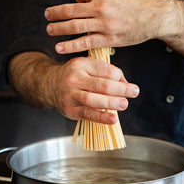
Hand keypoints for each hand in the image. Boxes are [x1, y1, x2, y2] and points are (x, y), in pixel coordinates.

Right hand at [9, 52, 139, 124]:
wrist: (48, 85)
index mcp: (82, 64)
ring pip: (94, 99)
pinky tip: (113, 119)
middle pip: (102, 85)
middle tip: (134, 92)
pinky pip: (88, 114)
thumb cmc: (74, 76)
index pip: (106, 70)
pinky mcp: (70, 109)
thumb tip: (125, 84)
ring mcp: (71, 95)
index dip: (120, 77)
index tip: (129, 85)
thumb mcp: (86, 66)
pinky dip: (101, 117)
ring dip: (112, 103)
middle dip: (121, 89)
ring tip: (124, 104)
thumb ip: (105, 72)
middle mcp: (75, 78)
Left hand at [44, 0, 172, 53]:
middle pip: (70, 10)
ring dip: (58, 29)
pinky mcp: (109, 39)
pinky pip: (85, 43)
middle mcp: (101, 7)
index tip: (74, 2)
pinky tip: (60, 47)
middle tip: (47, 15)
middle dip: (55, 13)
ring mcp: (105, 25)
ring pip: (75, 27)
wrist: (157, 17)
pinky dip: (70, 45)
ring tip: (49, 30)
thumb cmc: (140, 1)